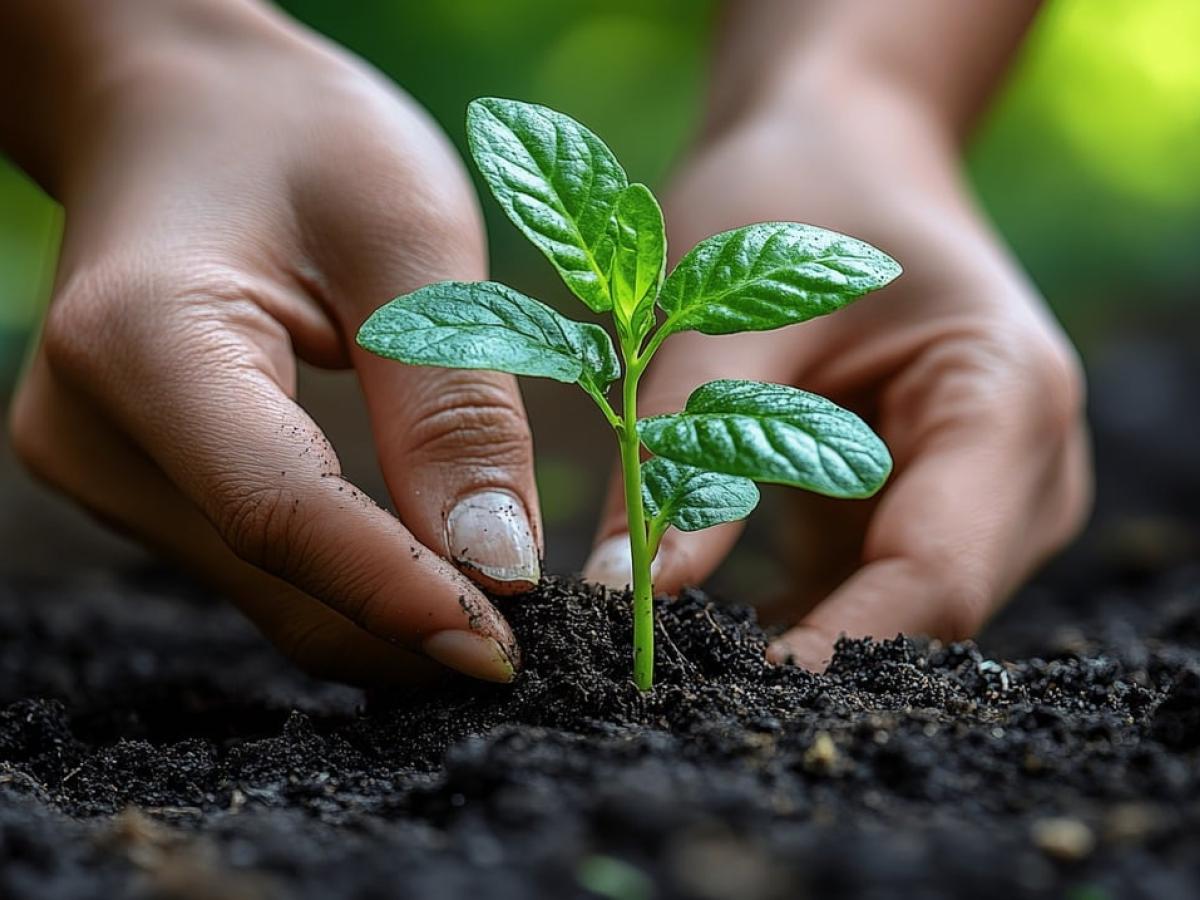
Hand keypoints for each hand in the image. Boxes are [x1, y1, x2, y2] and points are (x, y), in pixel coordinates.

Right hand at [6, 3, 539, 684]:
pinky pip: (259, 562)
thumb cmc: (297, 139)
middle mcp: (93, 427)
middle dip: (409, 623)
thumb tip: (501, 563)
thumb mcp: (405, 235)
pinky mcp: (134, 481)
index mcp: (146, 340)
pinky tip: (429, 560)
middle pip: (274, 576)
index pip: (280, 512)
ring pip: (268, 590)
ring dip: (387, 609)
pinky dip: (351, 575)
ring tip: (498, 592)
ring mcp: (100, 466)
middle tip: (538, 636)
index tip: (510, 650)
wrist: (182, 112)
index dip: (402, 595)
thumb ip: (451, 401)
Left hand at [585, 98, 1090, 668]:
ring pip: (897, 616)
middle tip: (675, 686)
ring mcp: (981, 498)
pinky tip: (715, 628)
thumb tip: (622, 596)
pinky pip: (869, 593)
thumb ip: (682, 450)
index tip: (715, 689)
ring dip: (799, 644)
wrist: (838, 149)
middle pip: (926, 612)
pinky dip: (797, 616)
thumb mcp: (725, 308)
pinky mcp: (924, 508)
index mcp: (1006, 396)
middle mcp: (1021, 466)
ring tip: (684, 660)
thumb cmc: (793, 192)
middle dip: (810, 657)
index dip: (834, 648)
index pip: (936, 572)